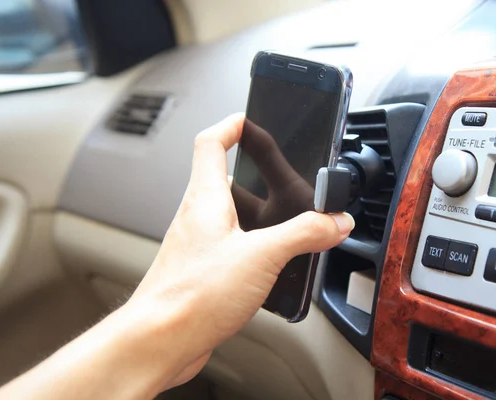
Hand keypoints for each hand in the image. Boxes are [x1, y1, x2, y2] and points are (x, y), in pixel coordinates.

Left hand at [127, 113, 354, 389]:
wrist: (161, 341)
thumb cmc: (191, 295)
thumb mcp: (261, 256)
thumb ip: (303, 234)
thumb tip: (334, 221)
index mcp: (205, 198)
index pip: (211, 142)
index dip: (232, 124)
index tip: (253, 119)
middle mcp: (197, 216)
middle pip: (225, 179)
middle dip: (257, 177)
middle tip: (284, 181)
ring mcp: (197, 244)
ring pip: (231, 216)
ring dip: (258, 217)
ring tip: (286, 228)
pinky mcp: (202, 270)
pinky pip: (230, 247)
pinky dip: (253, 247)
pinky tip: (270, 268)